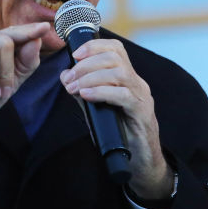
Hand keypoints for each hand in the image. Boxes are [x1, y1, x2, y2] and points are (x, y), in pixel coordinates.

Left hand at [59, 39, 173, 199]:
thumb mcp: (97, 109)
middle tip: (69, 79)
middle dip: (87, 64)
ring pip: (119, 72)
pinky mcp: (142, 113)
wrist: (141, 162)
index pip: (116, 49)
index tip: (75, 54)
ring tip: (74, 88)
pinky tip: (86, 95)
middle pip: (115, 57)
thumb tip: (65, 75)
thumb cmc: (120, 135)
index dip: (94, 46)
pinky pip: (122, 95)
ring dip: (90, 77)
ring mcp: (141, 97)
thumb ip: (83, 91)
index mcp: (128, 78)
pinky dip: (101, 91)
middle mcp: (137, 83)